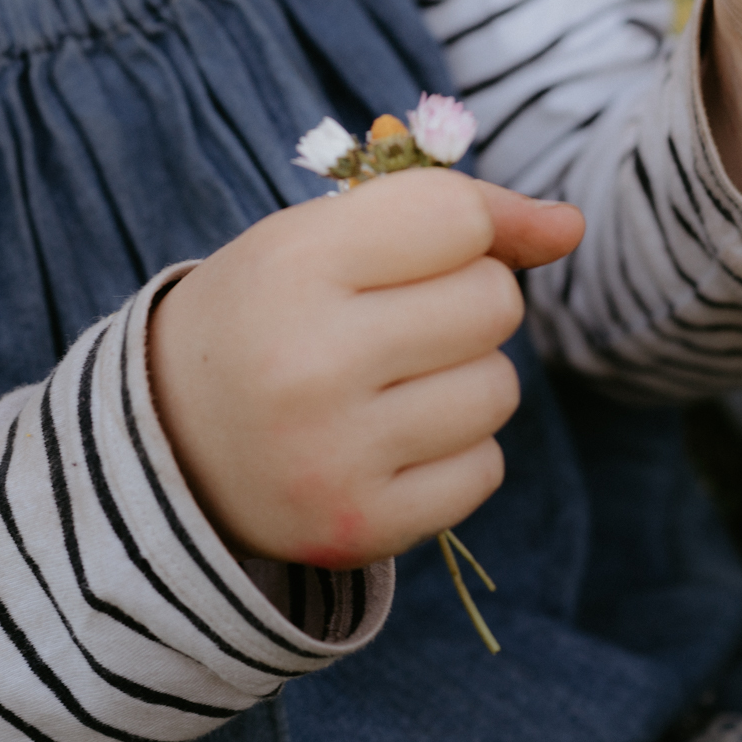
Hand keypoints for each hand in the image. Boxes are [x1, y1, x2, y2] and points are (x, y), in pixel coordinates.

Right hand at [147, 170, 582, 567]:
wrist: (170, 442)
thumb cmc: (269, 310)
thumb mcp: (326, 235)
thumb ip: (451, 213)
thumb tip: (571, 225)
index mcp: (295, 263)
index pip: (457, 217)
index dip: (466, 225)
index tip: (429, 244)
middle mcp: (314, 360)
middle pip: (493, 302)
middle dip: (470, 299)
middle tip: (402, 317)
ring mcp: (338, 454)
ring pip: (499, 387)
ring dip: (469, 375)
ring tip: (396, 378)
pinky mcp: (363, 527)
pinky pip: (486, 469)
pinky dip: (460, 448)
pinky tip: (396, 438)